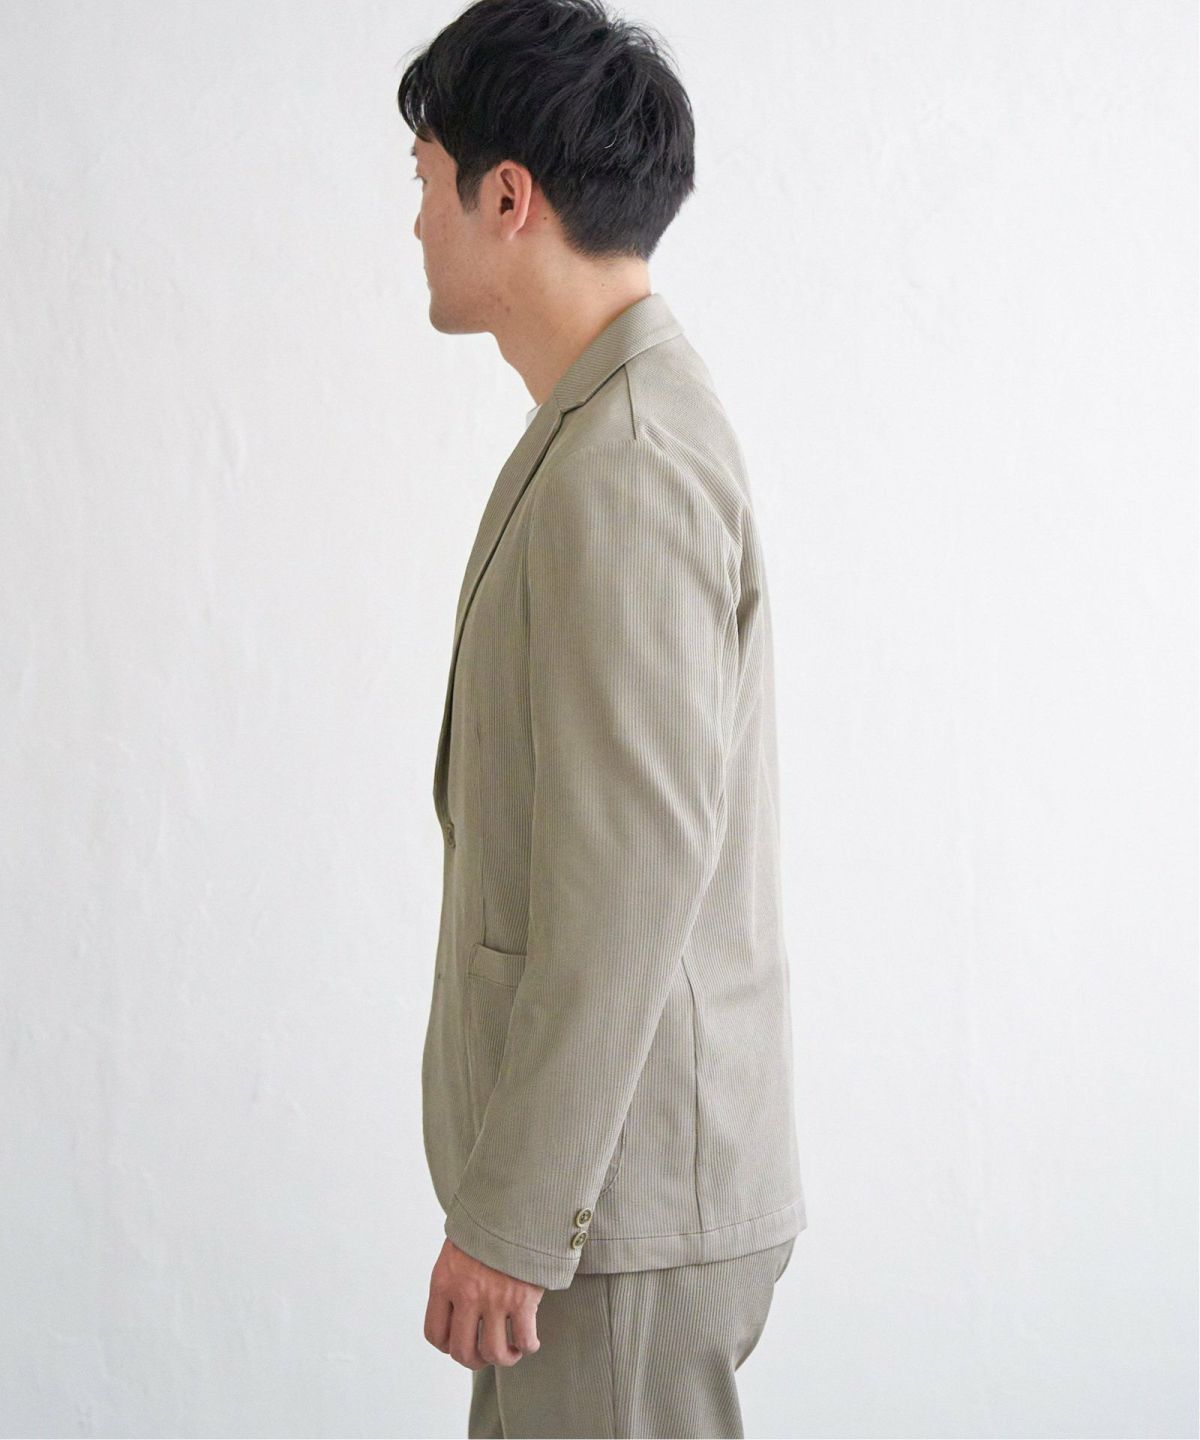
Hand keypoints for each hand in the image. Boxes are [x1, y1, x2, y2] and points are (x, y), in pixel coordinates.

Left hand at [424, 1237, 544, 1369]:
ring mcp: (494, 1298)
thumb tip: (454, 1308)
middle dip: (475, 1360)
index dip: (448, 1346)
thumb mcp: (457, 1248)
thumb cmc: (486, 1224)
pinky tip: (529, 1340)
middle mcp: (466, 1294)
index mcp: (444, 1281)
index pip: (435, 1334)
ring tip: (512, 1349)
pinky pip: (524, 1339)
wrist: (514, 1202)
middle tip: (487, 1353)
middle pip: (462, 1351)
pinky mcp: (522, 1298)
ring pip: (493, 1352)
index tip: (463, 1341)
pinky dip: (528, 1346)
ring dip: (504, 1357)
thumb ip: (453, 1279)